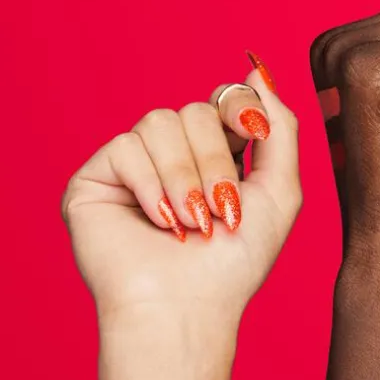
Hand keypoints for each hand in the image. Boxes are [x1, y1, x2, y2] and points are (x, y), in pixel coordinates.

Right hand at [62, 57, 300, 329]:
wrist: (188, 308)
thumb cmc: (236, 263)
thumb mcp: (281, 194)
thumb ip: (281, 131)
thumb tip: (256, 72)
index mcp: (217, 160)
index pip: (223, 102)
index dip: (239, 110)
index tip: (253, 134)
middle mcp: (175, 159)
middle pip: (196, 110)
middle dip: (217, 162)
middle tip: (221, 211)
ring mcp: (136, 167)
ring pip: (159, 121)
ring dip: (186, 177)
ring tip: (191, 224)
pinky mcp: (99, 178)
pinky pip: (125, 146)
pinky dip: (151, 186)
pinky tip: (159, 223)